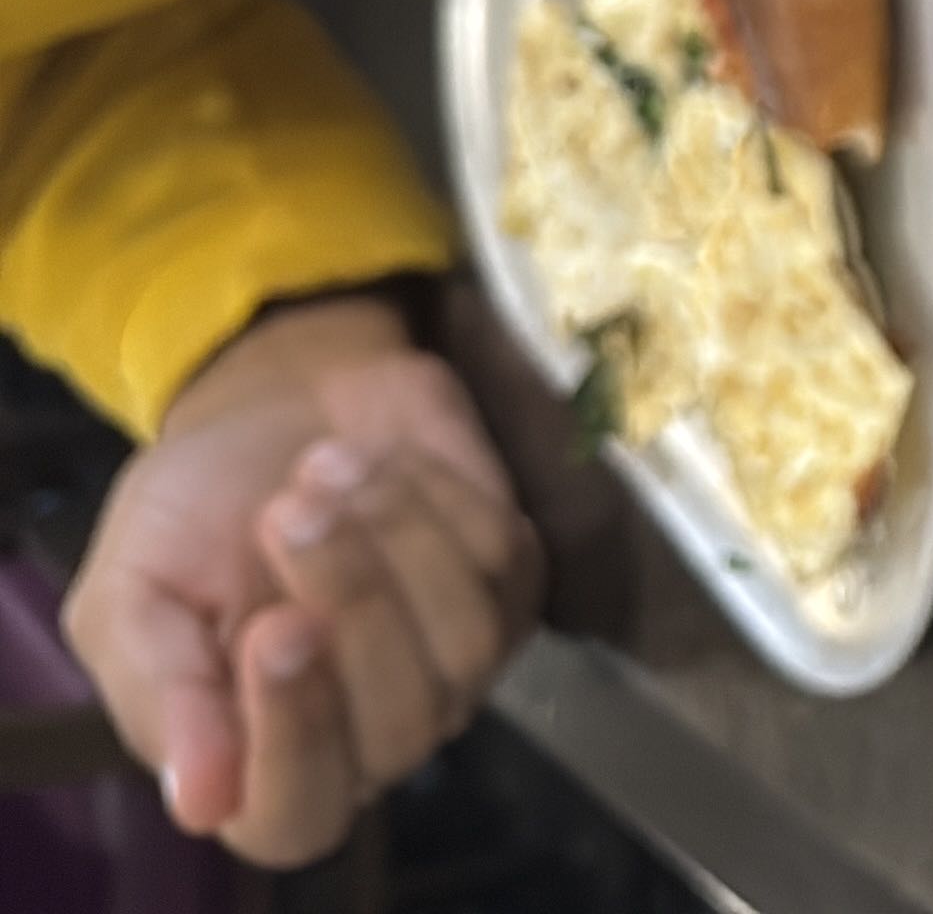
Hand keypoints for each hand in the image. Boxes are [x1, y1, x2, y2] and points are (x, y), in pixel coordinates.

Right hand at [60, 295, 544, 867]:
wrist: (272, 405)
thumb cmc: (190, 514)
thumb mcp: (130, 596)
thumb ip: (163, 694)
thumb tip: (199, 800)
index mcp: (259, 757)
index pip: (296, 816)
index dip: (294, 740)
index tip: (276, 630)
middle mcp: (368, 732)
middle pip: (399, 730)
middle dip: (352, 604)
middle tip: (288, 512)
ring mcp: (455, 666)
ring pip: (464, 644)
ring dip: (394, 539)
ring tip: (322, 466)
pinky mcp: (512, 586)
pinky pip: (502, 563)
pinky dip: (437, 497)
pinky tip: (378, 460)